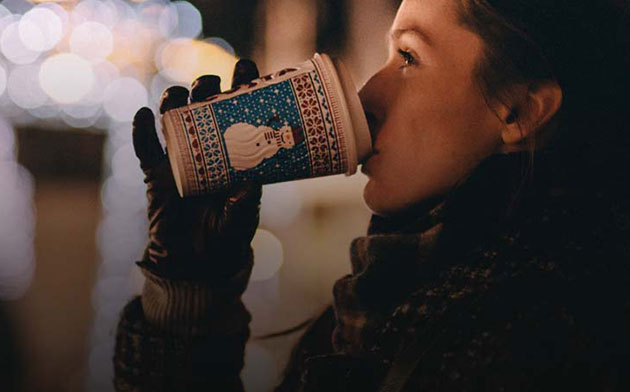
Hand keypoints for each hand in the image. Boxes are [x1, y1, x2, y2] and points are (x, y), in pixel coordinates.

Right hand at [132, 60, 262, 279]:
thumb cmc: (226, 236)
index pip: (238, 114)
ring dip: (175, 101)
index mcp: (233, 154)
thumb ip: (244, 202)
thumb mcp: (242, 218)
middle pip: (204, 108)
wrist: (197, 263)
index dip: (241, 89)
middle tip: (212, 83)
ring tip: (178, 94)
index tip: (246, 68)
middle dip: (206, 88)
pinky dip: (142, 132)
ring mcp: (179, 160)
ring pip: (174, 120)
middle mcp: (206, 150)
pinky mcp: (156, 175)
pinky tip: (143, 115)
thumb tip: (248, 181)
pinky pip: (145, 149)